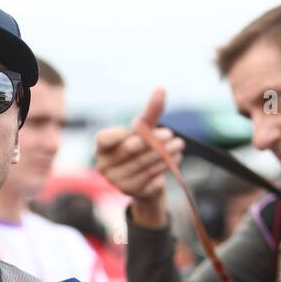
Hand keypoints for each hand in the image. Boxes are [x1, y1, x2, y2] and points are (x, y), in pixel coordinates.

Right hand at [94, 88, 182, 227]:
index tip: (146, 127)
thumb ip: (150, 112)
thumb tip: (162, 88)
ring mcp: (115, 181)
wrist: (144, 180)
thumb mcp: (144, 130)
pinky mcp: (128, 193)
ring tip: (179, 146)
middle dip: (153, 141)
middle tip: (172, 135)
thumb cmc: (140, 149)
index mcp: (101, 147)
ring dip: (164, 155)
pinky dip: (162, 169)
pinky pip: (148, 179)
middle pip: (130, 150)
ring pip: (142, 165)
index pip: (105, 138)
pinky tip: (174, 161)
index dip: (123, 133)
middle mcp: (103, 165)